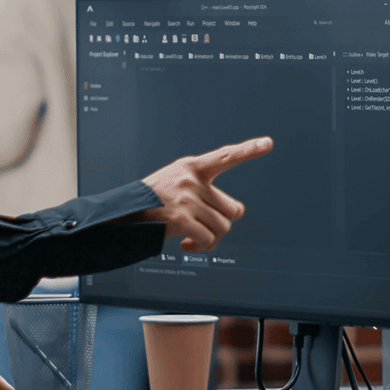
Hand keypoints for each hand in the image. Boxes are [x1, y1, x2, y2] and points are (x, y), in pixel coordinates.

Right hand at [140, 137, 272, 250]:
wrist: (121, 215)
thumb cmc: (151, 202)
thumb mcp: (174, 182)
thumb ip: (202, 189)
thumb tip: (234, 213)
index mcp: (191, 167)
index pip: (225, 156)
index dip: (248, 150)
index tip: (268, 143)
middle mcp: (191, 180)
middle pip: (232, 209)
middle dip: (222, 223)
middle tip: (206, 228)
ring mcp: (187, 199)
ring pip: (223, 227)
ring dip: (211, 239)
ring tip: (194, 238)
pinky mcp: (181, 219)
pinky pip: (207, 239)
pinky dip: (200, 247)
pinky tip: (186, 245)